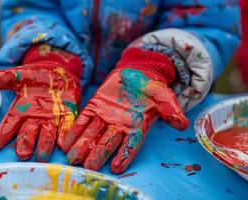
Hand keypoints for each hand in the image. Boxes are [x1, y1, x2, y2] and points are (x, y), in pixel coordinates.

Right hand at [0, 46, 81, 161]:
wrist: (57, 74)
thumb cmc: (34, 78)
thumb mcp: (18, 76)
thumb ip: (2, 78)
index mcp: (21, 110)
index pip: (9, 124)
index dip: (2, 134)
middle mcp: (35, 119)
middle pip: (28, 133)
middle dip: (25, 144)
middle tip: (22, 154)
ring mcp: (52, 119)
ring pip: (47, 134)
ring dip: (44, 144)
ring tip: (42, 156)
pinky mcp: (68, 116)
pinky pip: (66, 127)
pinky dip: (64, 135)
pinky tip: (63, 144)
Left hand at [62, 48, 188, 172]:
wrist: (137, 72)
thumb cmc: (152, 88)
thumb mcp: (164, 96)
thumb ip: (171, 110)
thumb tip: (182, 124)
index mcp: (136, 127)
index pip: (130, 145)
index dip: (124, 156)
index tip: (116, 168)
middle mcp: (119, 126)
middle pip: (107, 143)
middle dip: (97, 155)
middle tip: (88, 166)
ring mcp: (105, 117)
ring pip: (92, 134)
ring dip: (82, 146)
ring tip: (71, 158)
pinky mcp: (94, 107)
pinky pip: (83, 120)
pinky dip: (74, 130)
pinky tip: (65, 141)